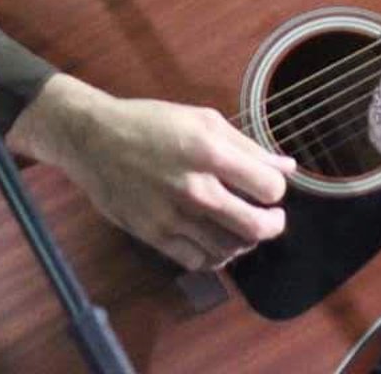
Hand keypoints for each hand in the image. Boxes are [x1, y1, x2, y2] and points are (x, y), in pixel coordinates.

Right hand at [6, 74, 295, 271]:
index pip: (268, 188)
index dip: (276, 189)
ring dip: (243, 241)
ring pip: (229, 249)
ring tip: (240, 227)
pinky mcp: (153, 235)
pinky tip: (215, 240)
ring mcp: (172, 216)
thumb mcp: (202, 120)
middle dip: (272, 225)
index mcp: (209, 151)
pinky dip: (215, 256)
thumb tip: (287, 167)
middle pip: (254, 227)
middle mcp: (193, 188)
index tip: (269, 187)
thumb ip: (247, 146)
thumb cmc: (151, 123)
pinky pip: (198, 261)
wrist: (93, 140)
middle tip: (271, 218)